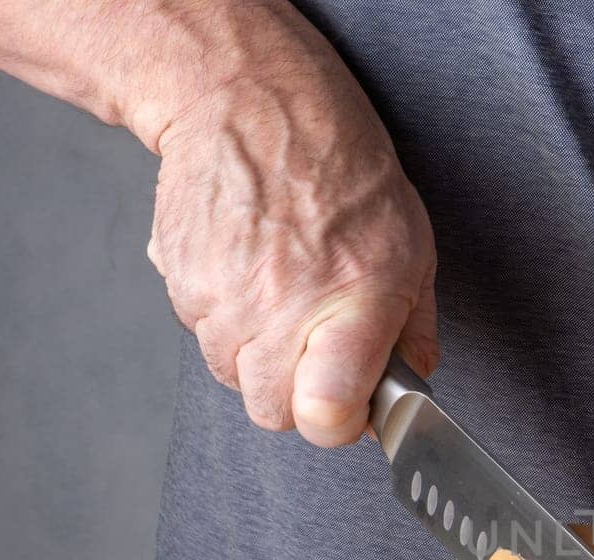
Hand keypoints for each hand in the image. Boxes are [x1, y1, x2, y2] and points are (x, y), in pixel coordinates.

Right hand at [146, 60, 435, 445]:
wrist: (251, 101)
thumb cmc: (341, 170)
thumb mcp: (411, 246)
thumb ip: (414, 328)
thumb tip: (412, 383)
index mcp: (350, 302)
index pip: (324, 415)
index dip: (338, 423)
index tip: (350, 407)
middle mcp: (279, 305)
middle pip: (272, 412)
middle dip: (298, 394)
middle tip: (317, 346)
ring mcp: (221, 296)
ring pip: (232, 376)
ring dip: (258, 354)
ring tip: (284, 293)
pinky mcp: (179, 280)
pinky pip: (201, 334)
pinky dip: (224, 318)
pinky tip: (250, 271)